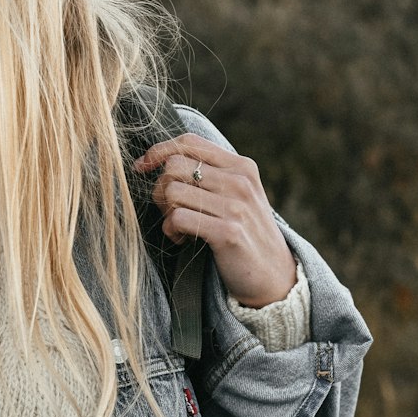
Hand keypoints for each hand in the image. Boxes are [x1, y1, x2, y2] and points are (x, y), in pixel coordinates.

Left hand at [133, 133, 295, 307]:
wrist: (274, 274)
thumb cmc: (244, 232)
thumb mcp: (235, 194)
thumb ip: (207, 174)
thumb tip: (154, 160)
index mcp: (241, 166)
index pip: (189, 141)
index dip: (158, 151)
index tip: (142, 167)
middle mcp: (240, 181)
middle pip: (174, 165)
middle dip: (160, 188)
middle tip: (169, 209)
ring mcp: (236, 206)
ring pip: (172, 191)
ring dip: (165, 212)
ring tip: (178, 227)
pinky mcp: (228, 232)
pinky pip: (178, 218)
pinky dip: (171, 230)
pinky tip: (182, 239)